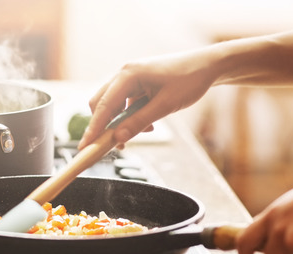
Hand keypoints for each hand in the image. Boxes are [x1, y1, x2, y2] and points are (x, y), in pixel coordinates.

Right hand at [78, 48, 221, 148]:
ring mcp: (130, 78)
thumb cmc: (189, 81)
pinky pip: (125, 104)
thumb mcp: (165, 106)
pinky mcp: (138, 83)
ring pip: (113, 105)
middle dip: (105, 127)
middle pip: (101, 104)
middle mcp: (125, 73)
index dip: (93, 129)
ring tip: (143, 133)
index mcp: (128, 74)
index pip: (103, 106)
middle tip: (112, 147)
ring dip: (121, 123)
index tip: (84, 147)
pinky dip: (131, 117)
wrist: (208, 66)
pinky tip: (149, 124)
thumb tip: (118, 138)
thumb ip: (139, 122)